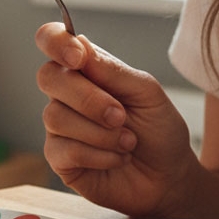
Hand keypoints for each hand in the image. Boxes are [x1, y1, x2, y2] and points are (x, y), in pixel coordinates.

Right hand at [35, 22, 198, 218]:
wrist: (170, 178)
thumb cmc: (159, 131)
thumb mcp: (147, 93)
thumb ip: (112, 70)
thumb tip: (79, 45)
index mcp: (85, 69)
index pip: (51, 39)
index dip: (56, 42)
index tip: (78, 59)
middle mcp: (66, 93)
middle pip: (48, 76)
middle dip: (88, 98)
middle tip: (121, 116)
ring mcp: (59, 126)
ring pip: (56, 116)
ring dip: (101, 133)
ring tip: (128, 143)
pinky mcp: (59, 158)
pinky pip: (64, 149)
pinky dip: (99, 155)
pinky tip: (117, 158)